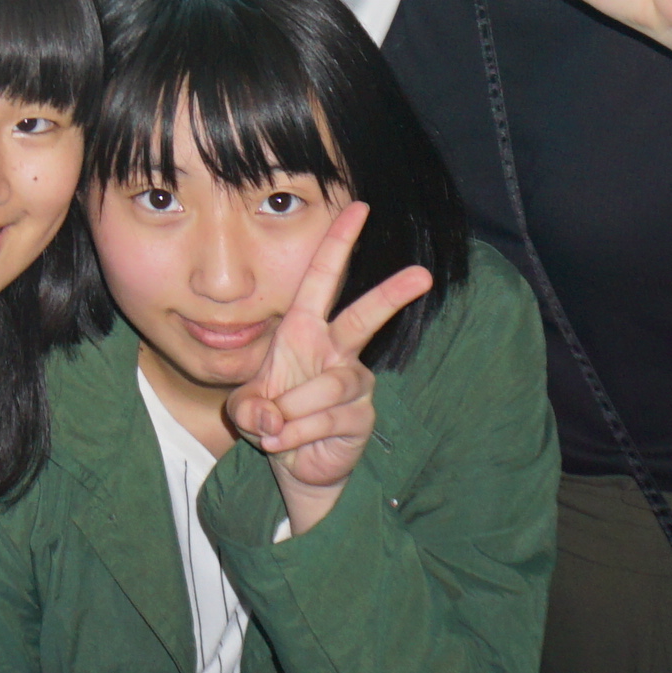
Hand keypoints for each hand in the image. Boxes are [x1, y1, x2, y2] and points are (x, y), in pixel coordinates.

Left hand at [227, 200, 432, 527]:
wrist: (295, 465)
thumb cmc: (274, 419)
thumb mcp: (247, 409)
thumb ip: (249, 409)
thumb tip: (271, 418)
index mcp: (305, 331)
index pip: (322, 279)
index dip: (339, 243)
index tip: (359, 207)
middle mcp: (336, 350)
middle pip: (365, 317)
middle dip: (392, 295)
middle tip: (423, 274)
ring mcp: (354, 382)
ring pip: (328, 386)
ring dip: (292, 411)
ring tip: (276, 429)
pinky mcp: (362, 415)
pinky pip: (327, 419)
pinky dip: (297, 434)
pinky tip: (288, 443)